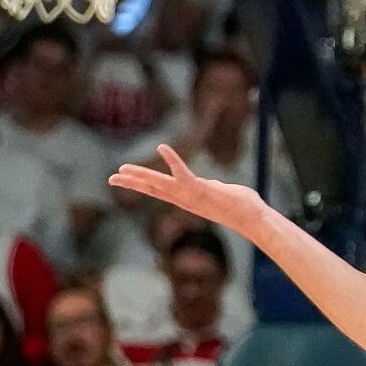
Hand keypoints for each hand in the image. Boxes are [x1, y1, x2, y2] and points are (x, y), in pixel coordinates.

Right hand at [110, 145, 266, 229]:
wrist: (253, 218)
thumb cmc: (242, 206)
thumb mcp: (220, 193)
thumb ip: (211, 187)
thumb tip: (210, 183)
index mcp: (188, 199)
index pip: (159, 191)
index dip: (142, 185)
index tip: (125, 179)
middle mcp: (185, 199)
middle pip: (153, 189)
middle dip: (132, 183)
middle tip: (111, 177)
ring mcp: (191, 195)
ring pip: (160, 184)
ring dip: (141, 175)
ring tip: (123, 168)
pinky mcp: (201, 189)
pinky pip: (183, 172)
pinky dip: (173, 159)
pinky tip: (162, 147)